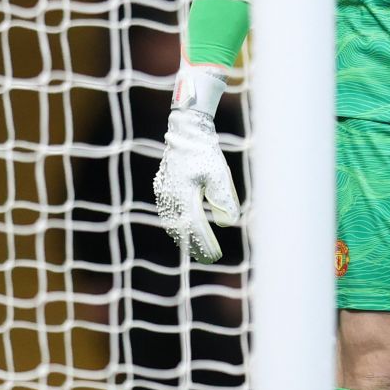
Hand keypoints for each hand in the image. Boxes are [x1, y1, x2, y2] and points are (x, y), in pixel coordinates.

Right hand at [153, 63, 239, 261]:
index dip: (204, 243)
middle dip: (194, 245)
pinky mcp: (162, 185)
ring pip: (171, 221)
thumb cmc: (205, 152)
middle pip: (181, 229)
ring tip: (196, 248)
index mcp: (183, 194)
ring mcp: (163, 191)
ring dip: (183, 237)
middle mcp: (170, 195)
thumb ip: (223, 199)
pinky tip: (183, 229)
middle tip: (208, 259)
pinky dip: (175, 224)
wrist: (186, 130)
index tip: (215, 255)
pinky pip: (167, 211)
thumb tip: (227, 222)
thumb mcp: (219, 175)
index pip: (194, 227)